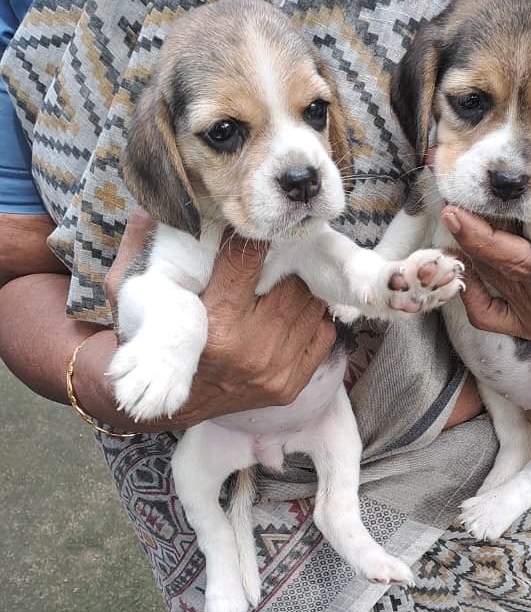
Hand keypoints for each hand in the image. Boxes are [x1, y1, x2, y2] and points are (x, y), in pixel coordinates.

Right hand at [104, 208, 336, 426]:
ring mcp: (273, 370)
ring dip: (300, 287)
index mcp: (214, 324)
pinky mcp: (289, 386)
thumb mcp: (129, 294)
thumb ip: (137, 248)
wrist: (165, 405)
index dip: (252, 237)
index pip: (246, 260)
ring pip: (309, 306)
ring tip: (286, 276)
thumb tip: (150, 206)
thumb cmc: (151, 342)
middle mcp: (248, 349)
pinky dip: (313, 316)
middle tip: (278, 248)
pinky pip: (321, 334)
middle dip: (284, 261)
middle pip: (288, 282)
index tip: (254, 227)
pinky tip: (295, 308)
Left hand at [442, 153, 530, 341]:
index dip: (478, 234)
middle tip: (448, 205)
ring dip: (465, 256)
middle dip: (465, 236)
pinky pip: (489, 318)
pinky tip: (463, 264)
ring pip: (487, 288)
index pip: (513, 256)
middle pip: (494, 269)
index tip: (455, 211)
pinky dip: (470, 296)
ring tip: (453, 224)